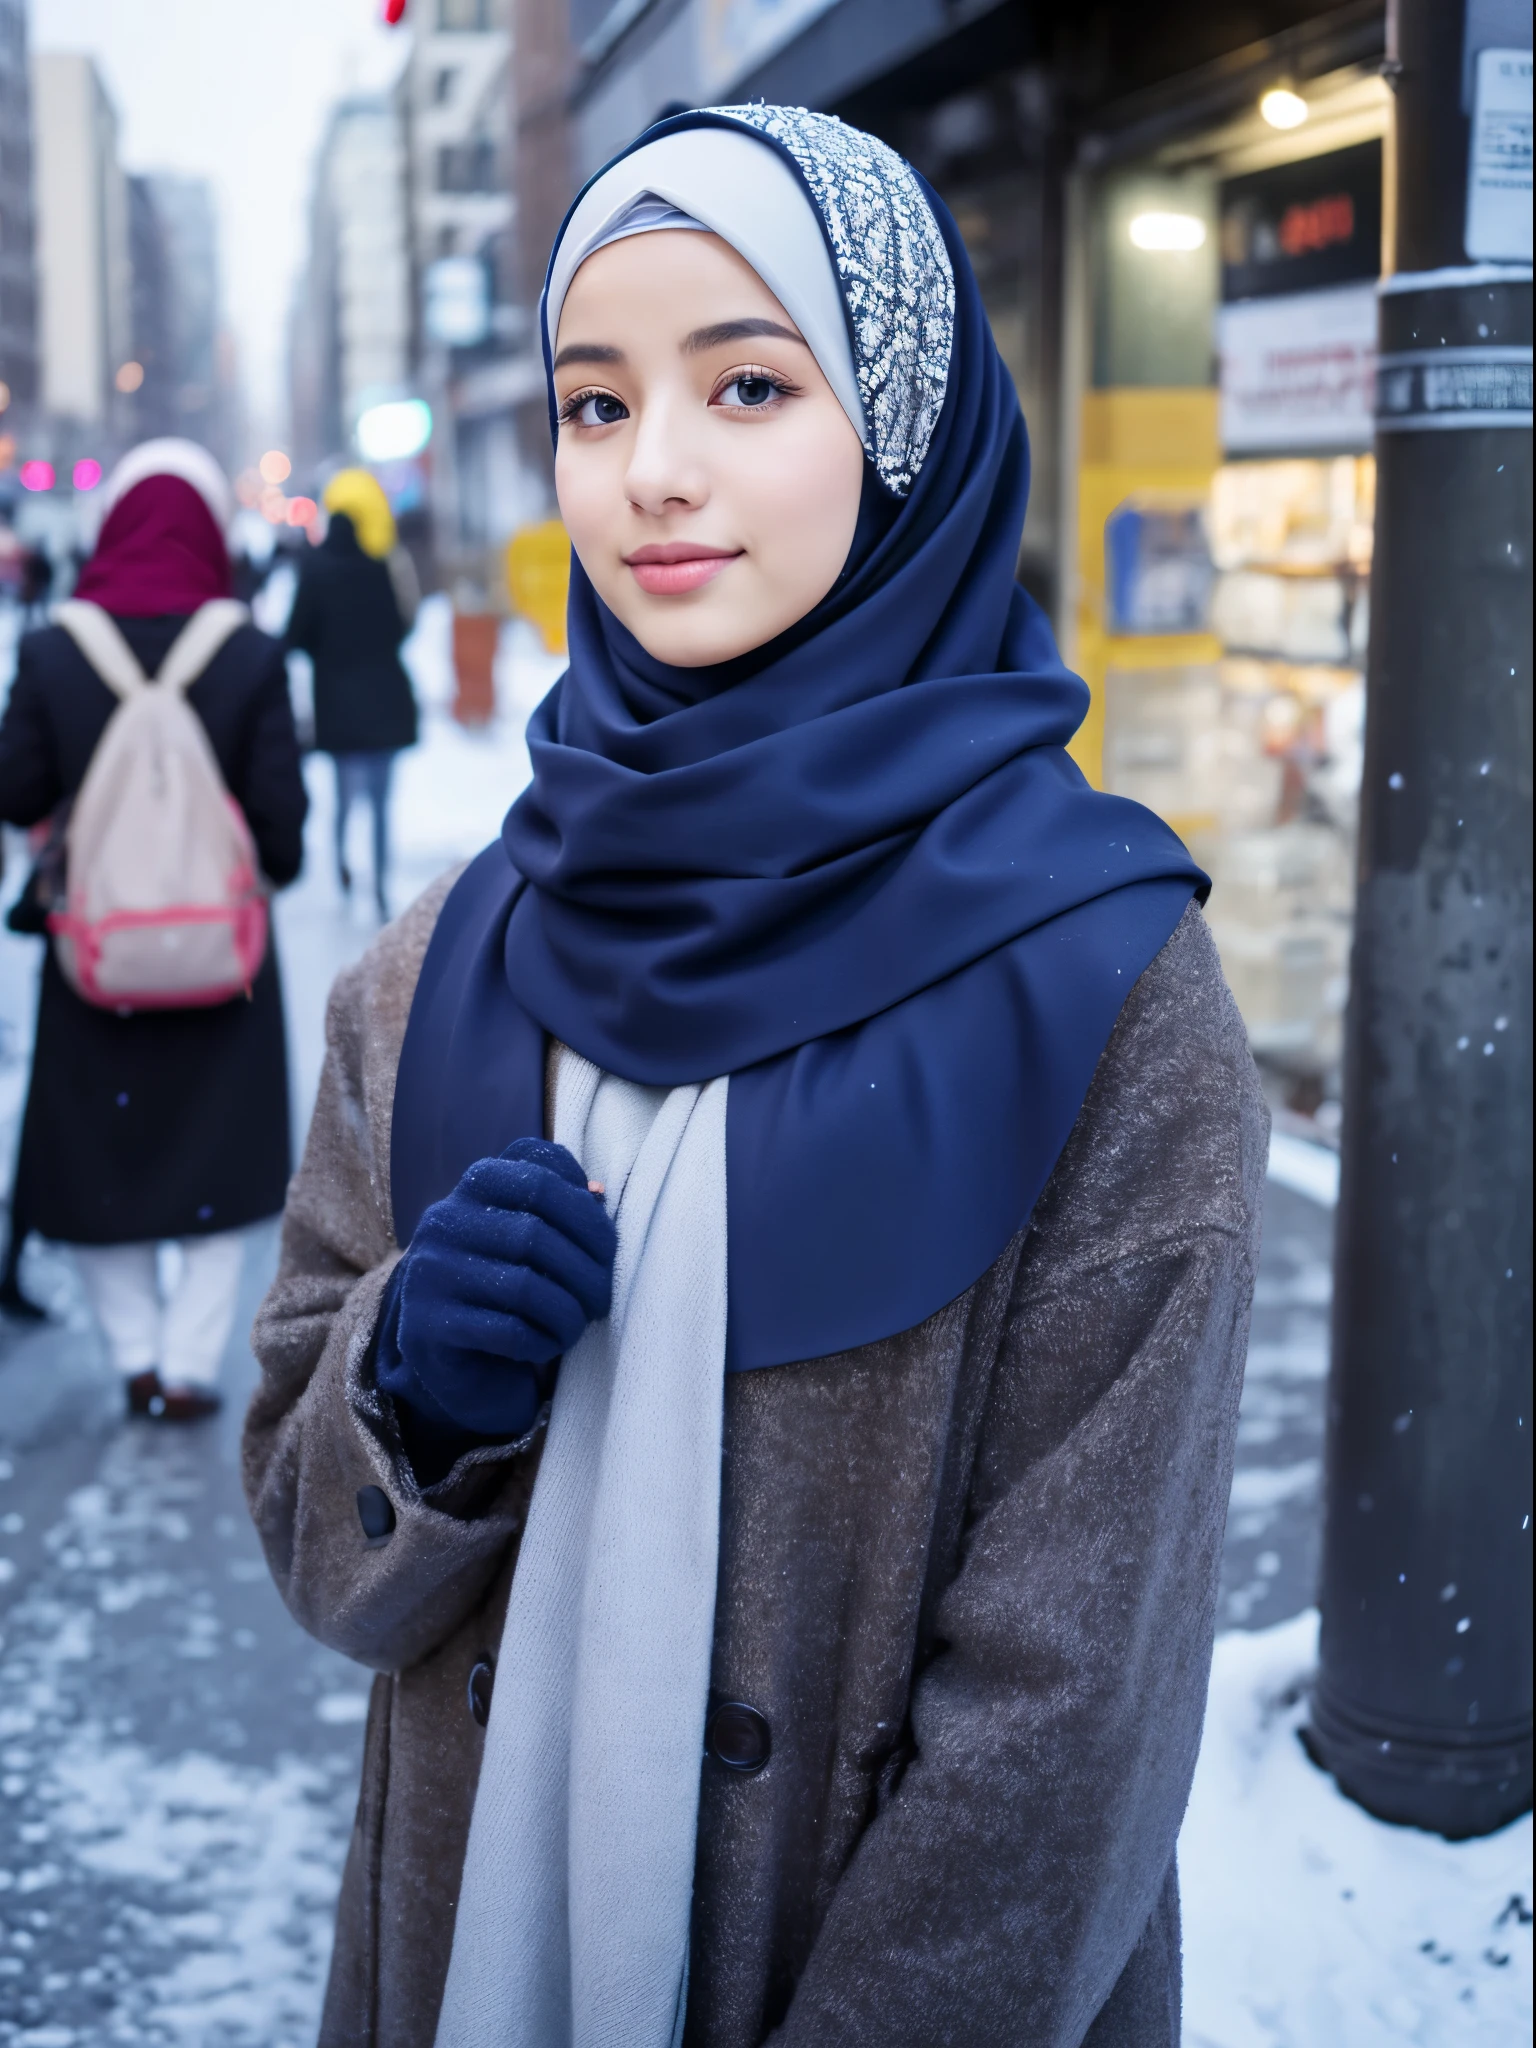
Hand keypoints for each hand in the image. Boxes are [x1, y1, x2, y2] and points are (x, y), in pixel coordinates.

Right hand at [384, 1137, 615, 1436]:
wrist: (450, 1348)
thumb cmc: (505, 1282)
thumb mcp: (527, 1233)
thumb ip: (559, 1205)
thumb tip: (598, 1193)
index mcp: (475, 1186)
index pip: (539, 1176)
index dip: (586, 1213)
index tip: (607, 1250)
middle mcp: (445, 1220)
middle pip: (535, 1234)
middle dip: (585, 1272)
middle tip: (601, 1300)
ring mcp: (431, 1272)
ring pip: (523, 1286)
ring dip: (567, 1312)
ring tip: (577, 1324)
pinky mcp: (430, 1325)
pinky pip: (507, 1331)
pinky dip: (540, 1341)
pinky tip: (547, 1345)